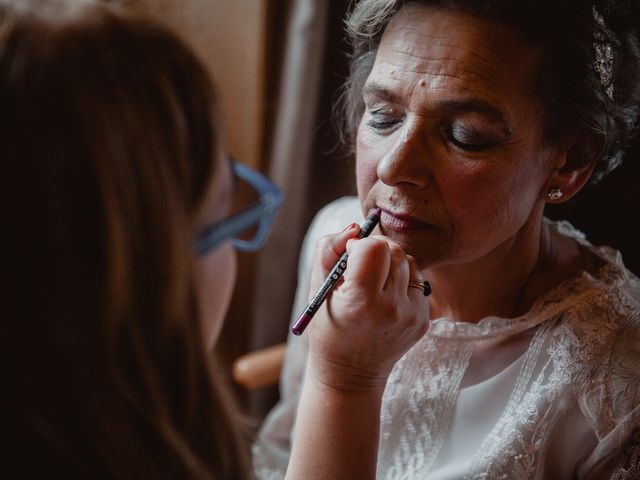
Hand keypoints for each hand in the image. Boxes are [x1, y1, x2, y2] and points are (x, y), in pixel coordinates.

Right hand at [306, 225, 428, 393]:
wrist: (350, 375)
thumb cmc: (328, 329)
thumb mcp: (318, 290)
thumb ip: (329, 251)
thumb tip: (354, 227)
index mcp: (361, 302)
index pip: (374, 247)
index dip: (359, 245)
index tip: (349, 257)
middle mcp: (392, 309)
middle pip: (394, 250)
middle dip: (376, 249)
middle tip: (362, 265)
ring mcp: (412, 316)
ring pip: (409, 262)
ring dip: (391, 263)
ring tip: (374, 282)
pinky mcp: (423, 320)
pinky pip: (418, 281)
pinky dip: (402, 280)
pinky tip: (386, 296)